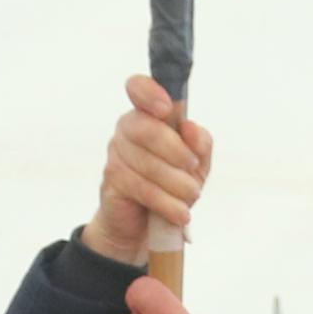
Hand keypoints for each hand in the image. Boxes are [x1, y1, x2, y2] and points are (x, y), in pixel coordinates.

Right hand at [83, 72, 212, 265]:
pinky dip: (167, 203)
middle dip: (177, 152)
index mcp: (148, 114)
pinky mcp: (111, 180)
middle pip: (148, 128)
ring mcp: (116, 153)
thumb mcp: (196, 165)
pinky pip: (142, 188)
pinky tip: (181, 213)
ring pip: (148, 163)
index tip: (167, 108)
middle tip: (194, 168)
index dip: (149, 93)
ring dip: (177, 184)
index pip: (138, 88)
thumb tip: (190, 128)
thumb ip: (201, 143)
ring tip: (190, 196)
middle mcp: (127, 128)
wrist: (144, 225)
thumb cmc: (172, 185)